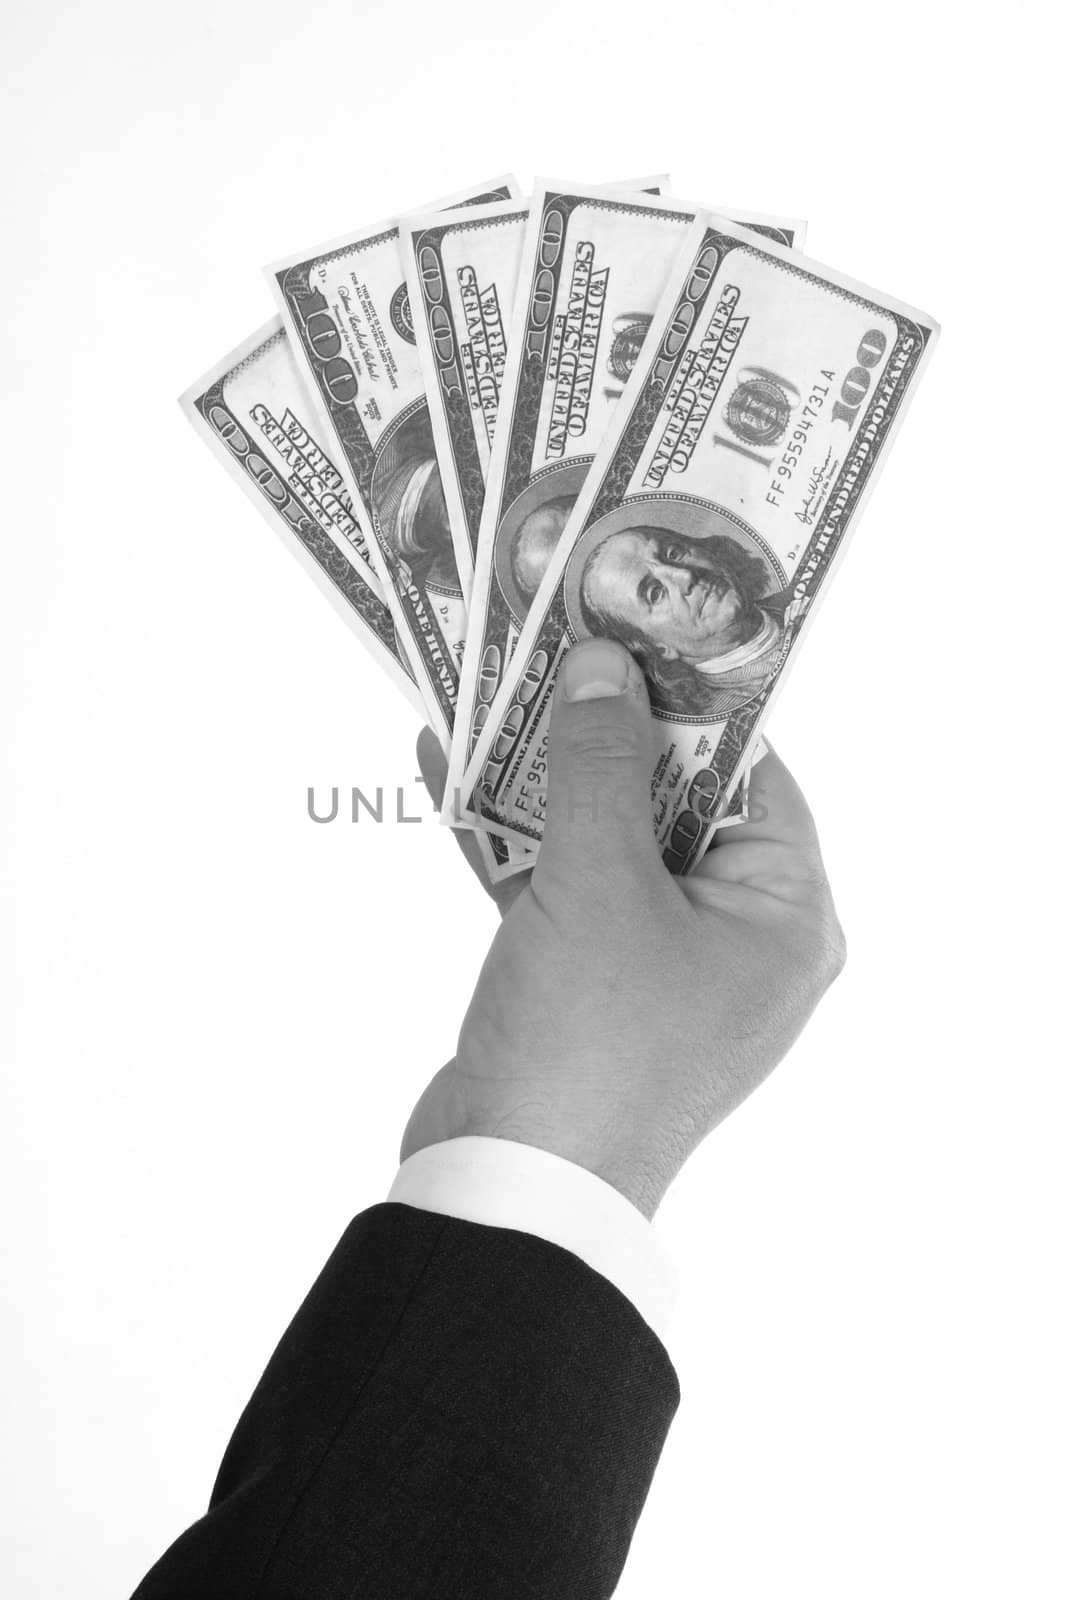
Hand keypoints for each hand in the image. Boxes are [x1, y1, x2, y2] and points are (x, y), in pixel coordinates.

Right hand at [406, 639, 845, 1217]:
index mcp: (783, 917)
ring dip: (545, 775)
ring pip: (606, 840)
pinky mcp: (589, 984)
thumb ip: (600, 764)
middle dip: (603, 727)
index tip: (638, 624)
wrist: (511, 1190)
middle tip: (555, 641)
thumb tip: (605, 665)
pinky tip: (450, 768)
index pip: (752, 774)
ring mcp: (659, 964)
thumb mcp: (599, 882)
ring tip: (490, 688)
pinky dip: (511, 838)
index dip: (693, 698)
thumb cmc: (590, 1038)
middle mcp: (736, 938)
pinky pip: (560, 887)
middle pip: (672, 801)